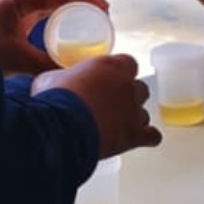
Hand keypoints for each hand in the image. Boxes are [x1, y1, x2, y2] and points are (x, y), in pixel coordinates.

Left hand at [0, 0, 106, 76]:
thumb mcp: (18, 61)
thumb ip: (47, 65)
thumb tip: (74, 71)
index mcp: (15, 1)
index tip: (101, 6)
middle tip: (101, 7)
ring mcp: (10, 5)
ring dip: (68, 0)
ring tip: (90, 11)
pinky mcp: (9, 15)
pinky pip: (38, 6)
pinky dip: (56, 9)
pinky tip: (68, 18)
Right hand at [32, 54, 160, 156]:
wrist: (60, 127)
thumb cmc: (54, 100)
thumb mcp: (50, 79)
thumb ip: (60, 78)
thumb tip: (51, 83)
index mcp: (110, 67)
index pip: (128, 63)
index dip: (120, 73)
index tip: (110, 81)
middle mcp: (127, 86)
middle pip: (140, 88)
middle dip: (128, 97)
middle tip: (111, 106)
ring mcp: (133, 111)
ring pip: (144, 114)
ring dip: (133, 119)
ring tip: (116, 128)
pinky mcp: (134, 135)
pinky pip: (152, 136)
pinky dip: (147, 138)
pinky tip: (138, 139)